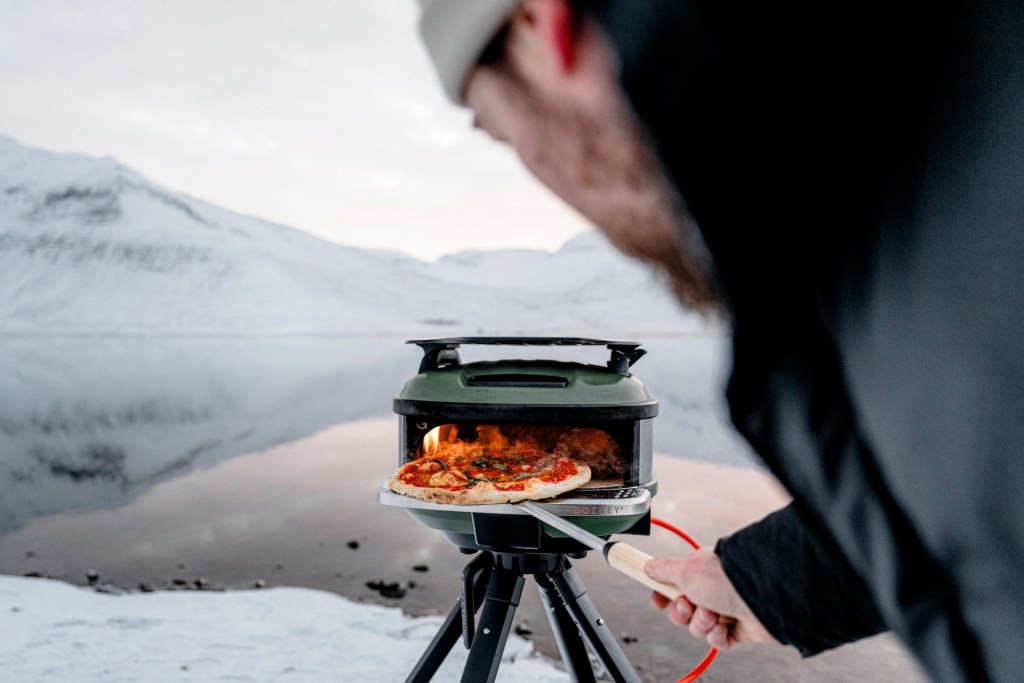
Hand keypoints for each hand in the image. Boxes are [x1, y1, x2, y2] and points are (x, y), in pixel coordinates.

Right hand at [645, 548, 775, 649]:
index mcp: (699, 571)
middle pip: (682, 610)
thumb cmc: (724, 578)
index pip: (673, 584)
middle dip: (682, 612)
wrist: (761, 595)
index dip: (663, 595)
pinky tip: (723, 627)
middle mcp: (711, 589)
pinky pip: (717, 640)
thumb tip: (648, 567)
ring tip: (712, 614)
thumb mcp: (685, 570)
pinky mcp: (738, 629)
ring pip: (698, 626)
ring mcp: (725, 609)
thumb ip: (663, 570)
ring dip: (701, 623)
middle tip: (688, 605)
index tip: (657, 601)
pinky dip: (717, 636)